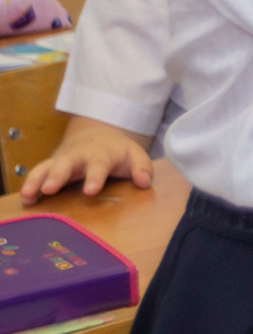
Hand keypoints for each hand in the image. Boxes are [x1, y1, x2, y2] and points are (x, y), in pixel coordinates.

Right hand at [18, 117, 153, 203]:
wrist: (98, 135)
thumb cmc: (118, 152)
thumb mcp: (135, 155)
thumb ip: (142, 168)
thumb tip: (145, 182)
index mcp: (102, 154)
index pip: (98, 165)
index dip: (94, 177)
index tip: (90, 191)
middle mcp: (79, 156)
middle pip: (66, 164)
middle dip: (58, 176)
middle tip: (49, 189)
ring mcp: (63, 160)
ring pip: (47, 167)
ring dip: (37, 180)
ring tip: (29, 195)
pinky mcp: (52, 165)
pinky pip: (39, 173)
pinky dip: (31, 184)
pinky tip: (26, 198)